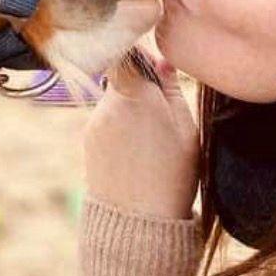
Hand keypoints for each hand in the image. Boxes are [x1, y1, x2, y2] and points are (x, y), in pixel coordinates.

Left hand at [83, 52, 198, 219]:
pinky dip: (120, 126)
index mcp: (137, 95)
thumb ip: (172, 90)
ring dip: (130, 106)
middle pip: (122, 75)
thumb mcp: (187, 131)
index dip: (140, 52)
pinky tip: (137, 152)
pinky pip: (106, 119)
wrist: (138, 224)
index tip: (155, 64)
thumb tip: (161, 60)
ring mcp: (95, 121)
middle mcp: (109, 103)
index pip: (127, 51)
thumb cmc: (173, 178)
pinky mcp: (87, 138)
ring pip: (114, 98)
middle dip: (140, 84)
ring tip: (151, 140)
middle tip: (162, 109)